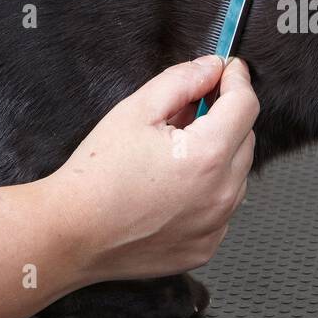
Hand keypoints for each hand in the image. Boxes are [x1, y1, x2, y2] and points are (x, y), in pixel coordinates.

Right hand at [39, 55, 258, 283]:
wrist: (71, 234)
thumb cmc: (97, 176)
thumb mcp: (136, 110)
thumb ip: (182, 81)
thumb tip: (211, 68)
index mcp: (208, 155)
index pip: (245, 105)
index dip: (237, 79)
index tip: (228, 70)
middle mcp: (221, 194)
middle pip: (245, 138)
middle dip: (224, 118)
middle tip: (187, 113)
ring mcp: (215, 226)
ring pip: (236, 175)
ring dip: (219, 157)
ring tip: (173, 156)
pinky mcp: (204, 248)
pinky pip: (221, 210)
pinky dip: (208, 194)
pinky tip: (173, 190)